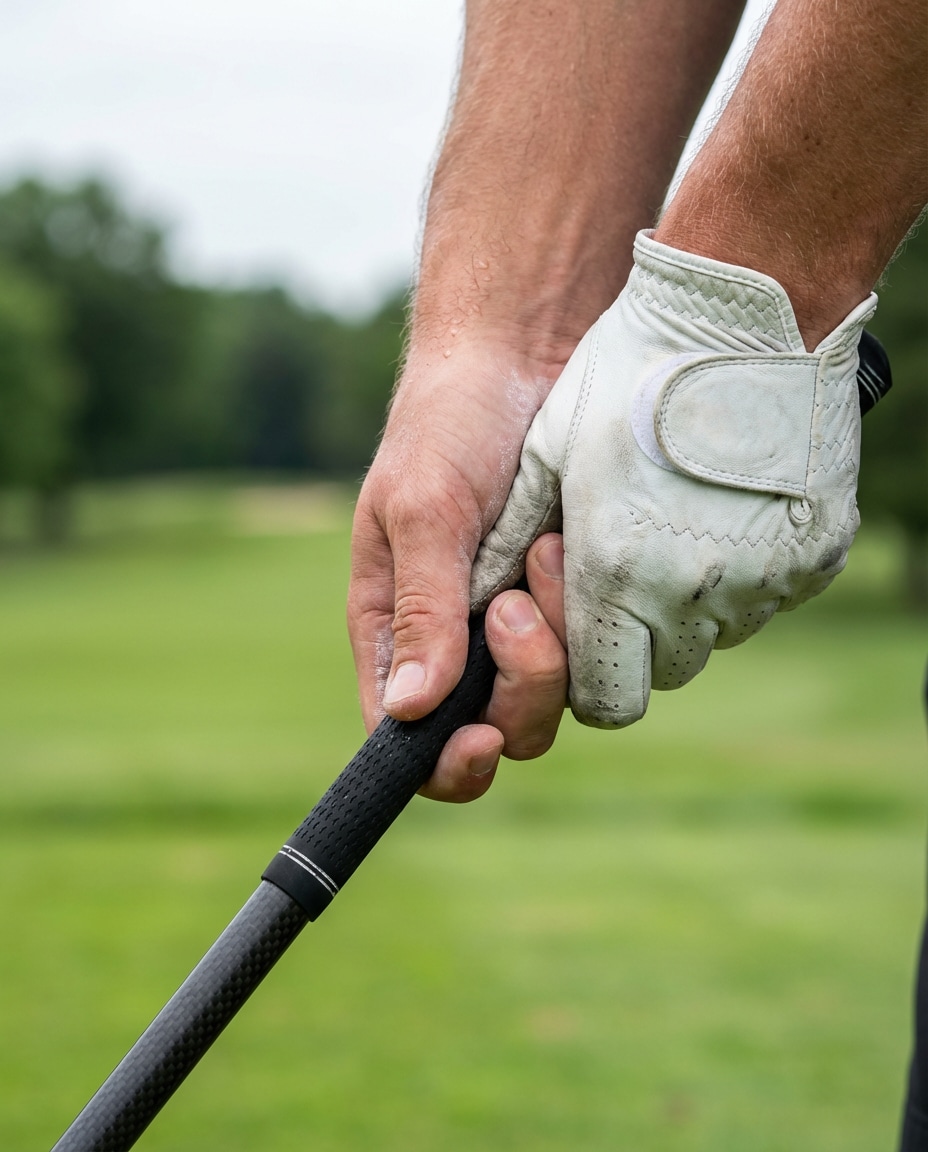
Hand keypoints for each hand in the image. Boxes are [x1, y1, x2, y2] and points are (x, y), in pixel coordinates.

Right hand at [348, 340, 568, 800]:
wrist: (525, 353)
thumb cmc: (449, 423)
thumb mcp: (420, 509)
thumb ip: (420, 610)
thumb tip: (407, 711)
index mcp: (401, 631)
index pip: (410, 739)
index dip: (445, 764)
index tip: (481, 740)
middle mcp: (465, 642)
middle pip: (503, 731)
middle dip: (521, 687)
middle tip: (513, 604)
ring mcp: (531, 622)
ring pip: (563, 699)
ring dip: (562, 642)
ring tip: (550, 549)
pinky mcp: (586, 596)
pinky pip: (608, 648)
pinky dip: (603, 614)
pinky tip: (581, 546)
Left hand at [471, 230, 876, 727]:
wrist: (744, 307)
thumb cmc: (625, 373)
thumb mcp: (546, 457)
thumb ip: (506, 552)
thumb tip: (452, 648)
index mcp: (619, 575)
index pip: (600, 698)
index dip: (580, 676)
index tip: (575, 632)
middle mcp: (696, 594)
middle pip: (659, 674)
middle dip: (632, 637)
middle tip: (621, 561)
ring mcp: (766, 578)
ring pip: (714, 634)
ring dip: (688, 603)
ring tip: (673, 518)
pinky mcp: (817, 556)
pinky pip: (768, 596)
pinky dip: (742, 571)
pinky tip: (723, 505)